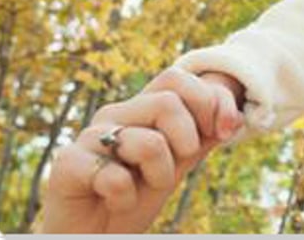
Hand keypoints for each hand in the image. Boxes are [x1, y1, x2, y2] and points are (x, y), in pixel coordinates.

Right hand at [39, 69, 241, 232]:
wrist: (95, 231)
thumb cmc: (137, 194)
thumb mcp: (179, 162)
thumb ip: (204, 135)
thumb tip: (235, 118)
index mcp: (140, 109)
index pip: (177, 78)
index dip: (211, 102)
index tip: (223, 134)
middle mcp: (114, 115)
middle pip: (168, 103)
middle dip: (187, 143)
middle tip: (171, 169)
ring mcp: (89, 137)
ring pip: (149, 143)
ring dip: (159, 177)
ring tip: (140, 188)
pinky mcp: (68, 164)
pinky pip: (115, 178)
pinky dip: (125, 198)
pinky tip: (114, 200)